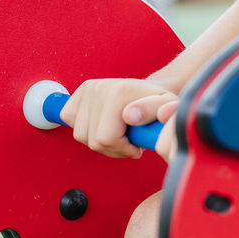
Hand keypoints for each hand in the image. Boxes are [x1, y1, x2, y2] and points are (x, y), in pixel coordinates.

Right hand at [60, 78, 176, 158]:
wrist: (151, 91)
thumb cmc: (160, 104)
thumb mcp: (169, 108)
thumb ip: (157, 111)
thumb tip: (129, 115)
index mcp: (118, 92)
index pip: (106, 139)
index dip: (123, 149)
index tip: (137, 145)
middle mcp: (99, 88)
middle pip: (92, 141)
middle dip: (113, 149)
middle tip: (129, 142)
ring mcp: (87, 89)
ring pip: (81, 135)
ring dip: (100, 142)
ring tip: (119, 135)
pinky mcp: (78, 93)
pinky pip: (69, 121)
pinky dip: (86, 130)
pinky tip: (103, 126)